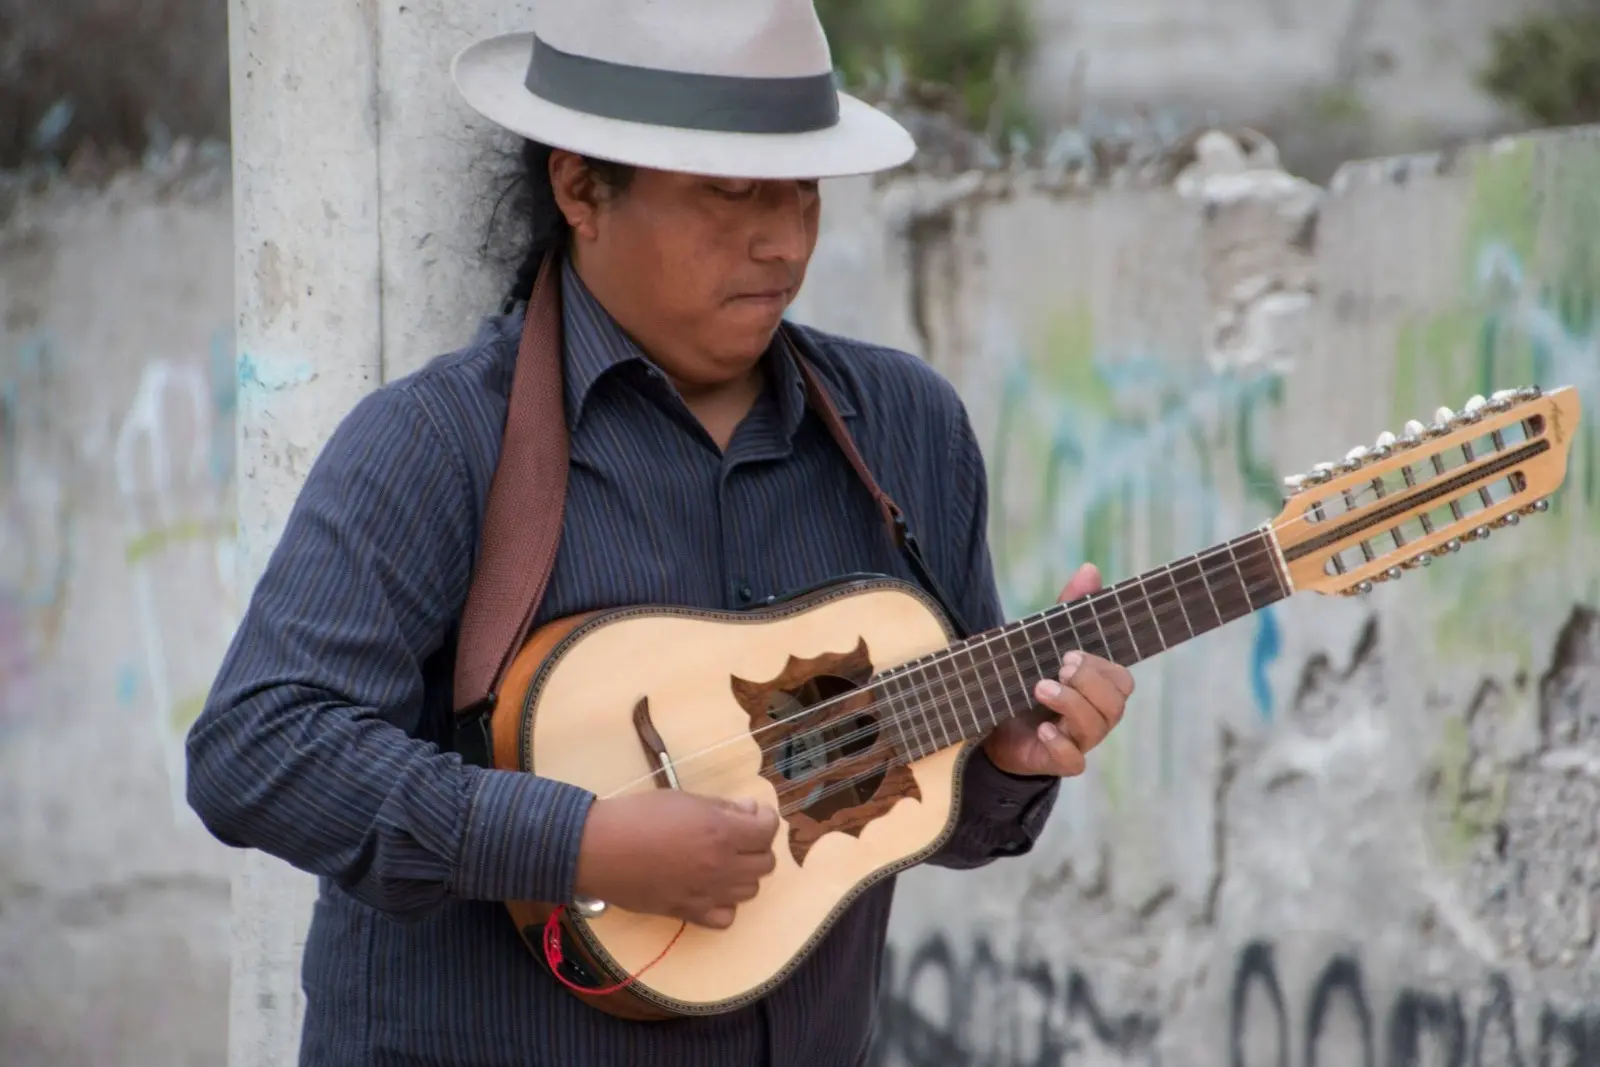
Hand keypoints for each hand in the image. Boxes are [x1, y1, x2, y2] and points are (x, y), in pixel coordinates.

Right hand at [573, 790, 778, 928]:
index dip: (764, 818)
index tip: (750, 813)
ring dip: (743, 873)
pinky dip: (725, 904)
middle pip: (765, 862)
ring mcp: (707, 893)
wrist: (599, 849)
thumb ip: (722, 807)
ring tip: (722, 861)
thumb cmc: (638, 815)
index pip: (768, 830)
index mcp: (722, 832)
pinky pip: (727, 917)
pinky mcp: (689, 913)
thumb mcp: (684, 799)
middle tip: (736, 835)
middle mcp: (722, 865)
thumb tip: (748, 811)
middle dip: (756, 845)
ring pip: (751, 890)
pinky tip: (711, 889)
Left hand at [981, 563, 1134, 777]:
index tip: (1068, 653)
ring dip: (1071, 705)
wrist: (989, 724)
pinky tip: (1044, 729)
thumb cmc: (1025, 679)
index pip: (1122, 680)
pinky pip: (1075, 761)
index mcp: (1097, 688)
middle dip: (1088, 682)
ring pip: (1097, 728)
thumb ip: (1068, 609)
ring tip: (1040, 688)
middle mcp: (1094, 716)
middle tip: (1057, 668)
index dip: (1100, 667)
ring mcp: (1079, 740)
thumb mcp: (1043, 642)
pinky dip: (1061, 744)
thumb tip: (1091, 568)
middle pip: (1116, 703)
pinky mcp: (1058, 761)